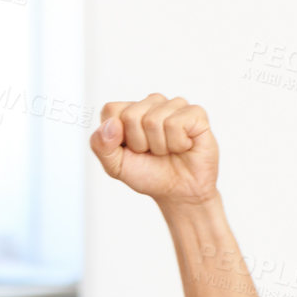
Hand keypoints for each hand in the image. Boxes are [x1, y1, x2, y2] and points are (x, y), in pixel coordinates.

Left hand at [90, 94, 217, 205]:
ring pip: (154, 120)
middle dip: (140, 144)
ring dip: (160, 146)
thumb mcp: (115, 166)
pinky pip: (176, 123)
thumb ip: (101, 145)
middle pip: (131, 116)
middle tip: (152, 153)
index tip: (132, 150)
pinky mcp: (195, 113)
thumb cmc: (149, 175)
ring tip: (168, 150)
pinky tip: (184, 146)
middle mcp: (151, 103)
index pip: (111, 110)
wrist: (179, 192)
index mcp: (128, 111)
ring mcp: (174, 106)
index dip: (118, 137)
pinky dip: (178, 144)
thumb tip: (111, 124)